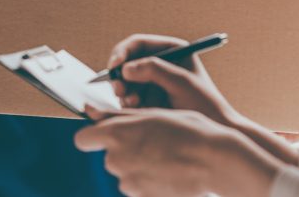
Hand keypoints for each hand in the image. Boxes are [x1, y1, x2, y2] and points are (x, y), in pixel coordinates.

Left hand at [74, 107, 278, 196]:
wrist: (216, 162)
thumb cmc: (188, 131)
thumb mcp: (152, 114)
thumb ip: (116, 115)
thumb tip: (90, 111)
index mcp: (116, 133)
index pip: (83, 139)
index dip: (94, 136)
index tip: (106, 135)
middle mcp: (117, 159)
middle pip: (108, 156)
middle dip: (123, 151)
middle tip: (152, 143)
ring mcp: (129, 182)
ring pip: (124, 173)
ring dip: (137, 167)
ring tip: (164, 158)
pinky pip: (138, 188)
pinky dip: (148, 182)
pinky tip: (168, 173)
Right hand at [107, 34, 235, 125]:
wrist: (215, 129)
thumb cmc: (205, 103)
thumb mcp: (181, 83)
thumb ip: (154, 70)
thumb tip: (125, 68)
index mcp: (171, 50)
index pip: (138, 43)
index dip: (123, 52)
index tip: (115, 65)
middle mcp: (160, 62)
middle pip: (128, 61)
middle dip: (120, 75)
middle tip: (119, 90)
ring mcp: (153, 81)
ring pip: (126, 81)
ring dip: (124, 91)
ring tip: (132, 103)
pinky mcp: (149, 99)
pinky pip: (129, 97)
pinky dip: (128, 103)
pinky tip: (137, 109)